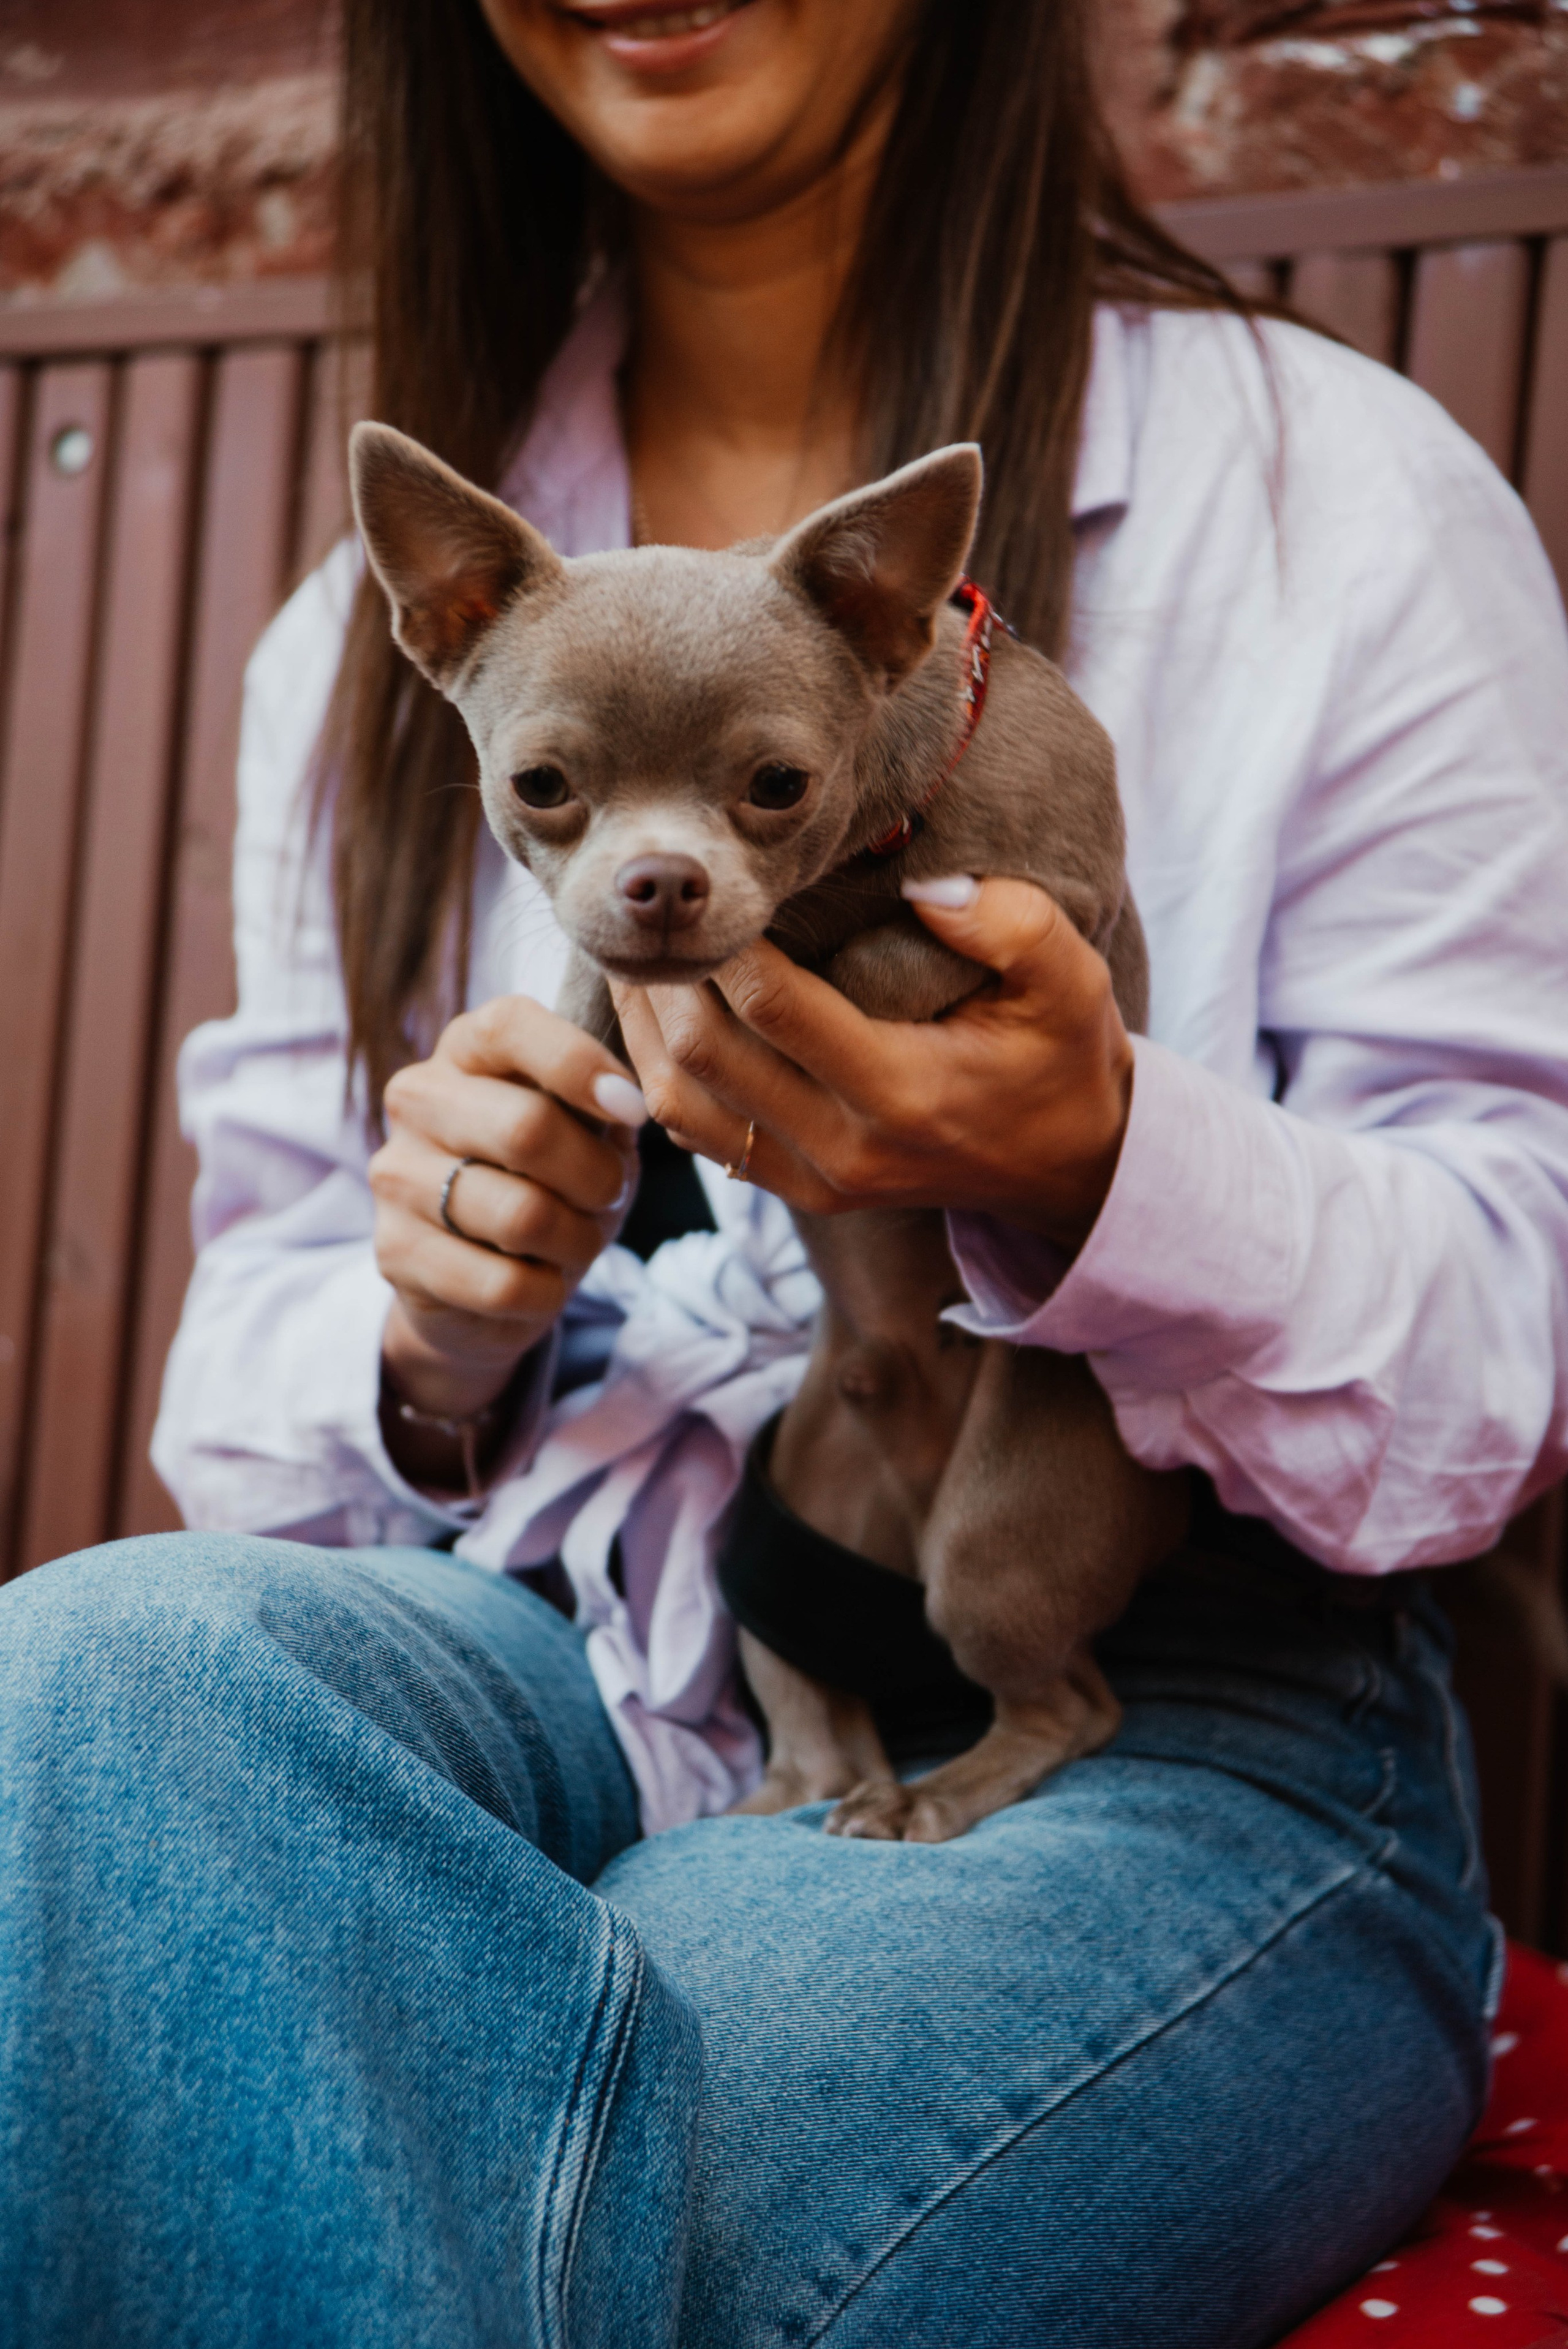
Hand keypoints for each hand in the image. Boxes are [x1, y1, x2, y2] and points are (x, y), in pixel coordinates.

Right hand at [369, 995, 645, 1425]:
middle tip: (609, 1194)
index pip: (510, 1026)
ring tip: (577, 1240)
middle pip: (526, 1127)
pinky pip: (501, 1284)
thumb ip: (602, 1105)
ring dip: (576, 1240)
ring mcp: (396, 1175)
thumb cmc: (548, 1183)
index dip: (580, 1065)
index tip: (632, 1111)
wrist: (480, 1280)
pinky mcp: (394, 1251)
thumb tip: (624, 1104)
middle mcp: (418, 1099)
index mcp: (466, 1049)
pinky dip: (545, 1292)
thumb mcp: (587, 1131)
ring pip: (520, 1215)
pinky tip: (538, 1281)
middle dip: (595, 1176)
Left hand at [611, 877, 1132, 1252]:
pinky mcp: (798, 1190)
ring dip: (643, 1025)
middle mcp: (846, 1150)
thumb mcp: (1070, 980)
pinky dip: (658, 1071)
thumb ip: (1010, 924)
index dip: (727, 941)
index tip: (715, 886)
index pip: (772, 1007)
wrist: (1068, 1164)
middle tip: (654, 913)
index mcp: (904, 1093)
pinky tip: (657, 1012)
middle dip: (666, 976)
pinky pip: (695, 1133)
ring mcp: (815, 1180)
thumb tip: (921, 885)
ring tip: (638, 954)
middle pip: (704, 1054)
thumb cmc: (1060, 1057)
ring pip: (679, 1101)